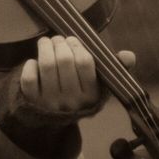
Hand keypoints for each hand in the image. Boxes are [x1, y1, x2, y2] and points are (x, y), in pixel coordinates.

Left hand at [0, 36, 136, 120]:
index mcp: (91, 95)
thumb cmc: (79, 92)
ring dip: (45, 48)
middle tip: (57, 39)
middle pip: (64, 60)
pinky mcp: (32, 101)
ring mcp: (51, 102)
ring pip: (46, 65)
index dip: (77, 46)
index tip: (72, 40)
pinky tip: (34, 62)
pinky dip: (30, 65)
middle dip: (59, 43)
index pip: (85, 62)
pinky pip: (29, 77)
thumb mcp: (99, 84)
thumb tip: (130, 56)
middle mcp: (72, 100)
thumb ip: (114, 68)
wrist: (53, 119)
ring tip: (46, 42)